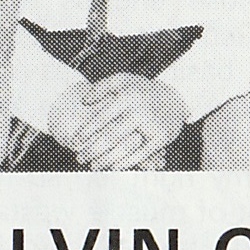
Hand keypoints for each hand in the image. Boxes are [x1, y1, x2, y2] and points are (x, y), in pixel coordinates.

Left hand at [52, 73, 187, 170]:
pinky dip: (125, 162)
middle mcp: (142, 109)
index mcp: (130, 95)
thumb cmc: (141, 90)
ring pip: (125, 147)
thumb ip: (101, 87)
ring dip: (106, 159)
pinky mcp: (161, 137)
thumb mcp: (123, 81)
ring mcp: (153, 124)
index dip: (87, 130)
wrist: (175, 98)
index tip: (74, 141)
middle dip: (92, 149)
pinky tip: (112, 168)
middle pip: (112, 134)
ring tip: (92, 166)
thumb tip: (84, 100)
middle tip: (79, 158)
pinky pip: (140, 154)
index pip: (104, 116)